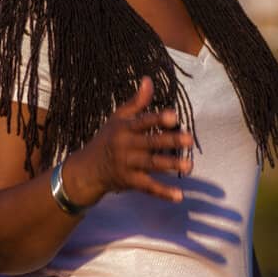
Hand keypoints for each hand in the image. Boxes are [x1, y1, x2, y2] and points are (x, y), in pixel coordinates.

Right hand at [69, 76, 192, 203]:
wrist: (87, 169)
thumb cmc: (108, 138)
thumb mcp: (118, 118)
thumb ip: (137, 102)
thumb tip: (148, 80)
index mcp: (125, 128)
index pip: (143, 122)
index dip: (158, 119)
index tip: (174, 116)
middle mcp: (126, 146)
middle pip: (150, 143)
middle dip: (170, 141)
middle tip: (189, 139)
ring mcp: (128, 165)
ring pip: (152, 165)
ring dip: (171, 165)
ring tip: (190, 165)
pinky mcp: (130, 182)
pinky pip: (148, 187)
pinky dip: (163, 193)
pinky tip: (179, 196)